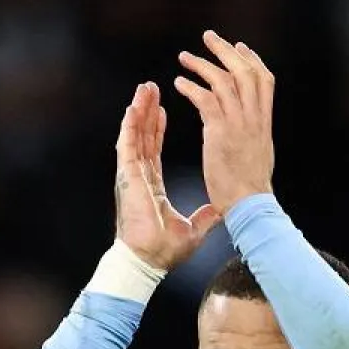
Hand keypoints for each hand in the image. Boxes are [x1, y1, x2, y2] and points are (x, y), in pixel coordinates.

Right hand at [113, 81, 221, 269]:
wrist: (148, 261)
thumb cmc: (163, 250)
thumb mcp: (194, 229)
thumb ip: (205, 216)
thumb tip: (220, 210)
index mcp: (152, 185)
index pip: (155, 149)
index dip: (158, 129)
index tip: (163, 110)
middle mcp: (140, 176)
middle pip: (144, 136)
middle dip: (148, 111)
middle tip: (151, 88)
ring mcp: (132, 175)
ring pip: (135, 135)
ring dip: (139, 110)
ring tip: (144, 88)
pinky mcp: (127, 177)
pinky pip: (128, 145)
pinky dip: (130, 125)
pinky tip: (134, 107)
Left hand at [173, 30, 275, 213]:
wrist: (250, 205)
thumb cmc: (251, 191)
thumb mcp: (259, 157)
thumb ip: (254, 139)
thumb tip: (252, 136)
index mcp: (264, 122)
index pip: (264, 80)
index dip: (252, 61)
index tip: (239, 47)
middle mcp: (255, 117)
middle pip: (244, 71)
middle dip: (225, 51)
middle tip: (208, 36)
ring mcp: (239, 123)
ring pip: (223, 80)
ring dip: (202, 65)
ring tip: (184, 57)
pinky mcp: (221, 132)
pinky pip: (205, 99)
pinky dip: (191, 88)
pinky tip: (179, 84)